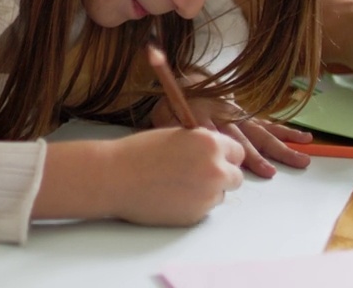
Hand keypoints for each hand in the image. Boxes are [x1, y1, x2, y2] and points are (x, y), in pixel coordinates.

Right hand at [107, 127, 244, 225]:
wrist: (114, 177)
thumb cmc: (139, 152)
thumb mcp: (176, 136)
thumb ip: (201, 145)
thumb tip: (217, 155)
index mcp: (210, 144)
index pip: (237, 152)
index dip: (225, 156)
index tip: (215, 159)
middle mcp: (215, 170)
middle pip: (236, 178)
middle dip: (222, 176)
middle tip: (198, 175)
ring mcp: (207, 195)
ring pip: (221, 195)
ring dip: (207, 192)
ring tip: (177, 185)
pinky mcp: (196, 215)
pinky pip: (204, 210)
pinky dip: (193, 205)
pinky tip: (170, 196)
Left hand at [150, 93, 310, 177]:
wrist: (187, 80)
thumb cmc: (173, 105)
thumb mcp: (162, 116)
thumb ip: (171, 129)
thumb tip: (179, 141)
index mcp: (200, 114)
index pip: (212, 133)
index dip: (222, 147)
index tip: (236, 165)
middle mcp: (224, 114)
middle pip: (241, 137)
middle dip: (255, 156)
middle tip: (270, 172)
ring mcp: (238, 114)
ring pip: (260, 133)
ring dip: (280, 148)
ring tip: (302, 160)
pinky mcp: (246, 114)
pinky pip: (267, 124)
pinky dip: (286, 131)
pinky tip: (304, 138)